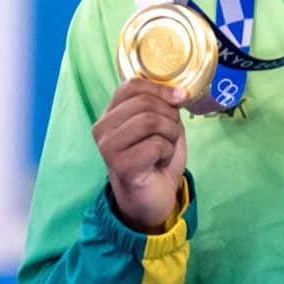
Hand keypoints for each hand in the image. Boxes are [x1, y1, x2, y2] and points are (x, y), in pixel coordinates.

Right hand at [92, 77, 188, 233]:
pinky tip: (160, 162)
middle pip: (144, 103)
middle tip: (171, 134)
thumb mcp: (163, 125)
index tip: (181, 97)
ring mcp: (108, 146)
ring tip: (165, 148)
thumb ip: (164, 106)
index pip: (131, 85)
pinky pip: (155, 144)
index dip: (160, 88)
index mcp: (111, 113)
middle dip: (169, 117)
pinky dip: (167, 151)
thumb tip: (179, 92)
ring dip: (170, 134)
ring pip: (150, 121)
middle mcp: (103, 127)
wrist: (152, 198)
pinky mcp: (119, 164)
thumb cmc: (156, 160)